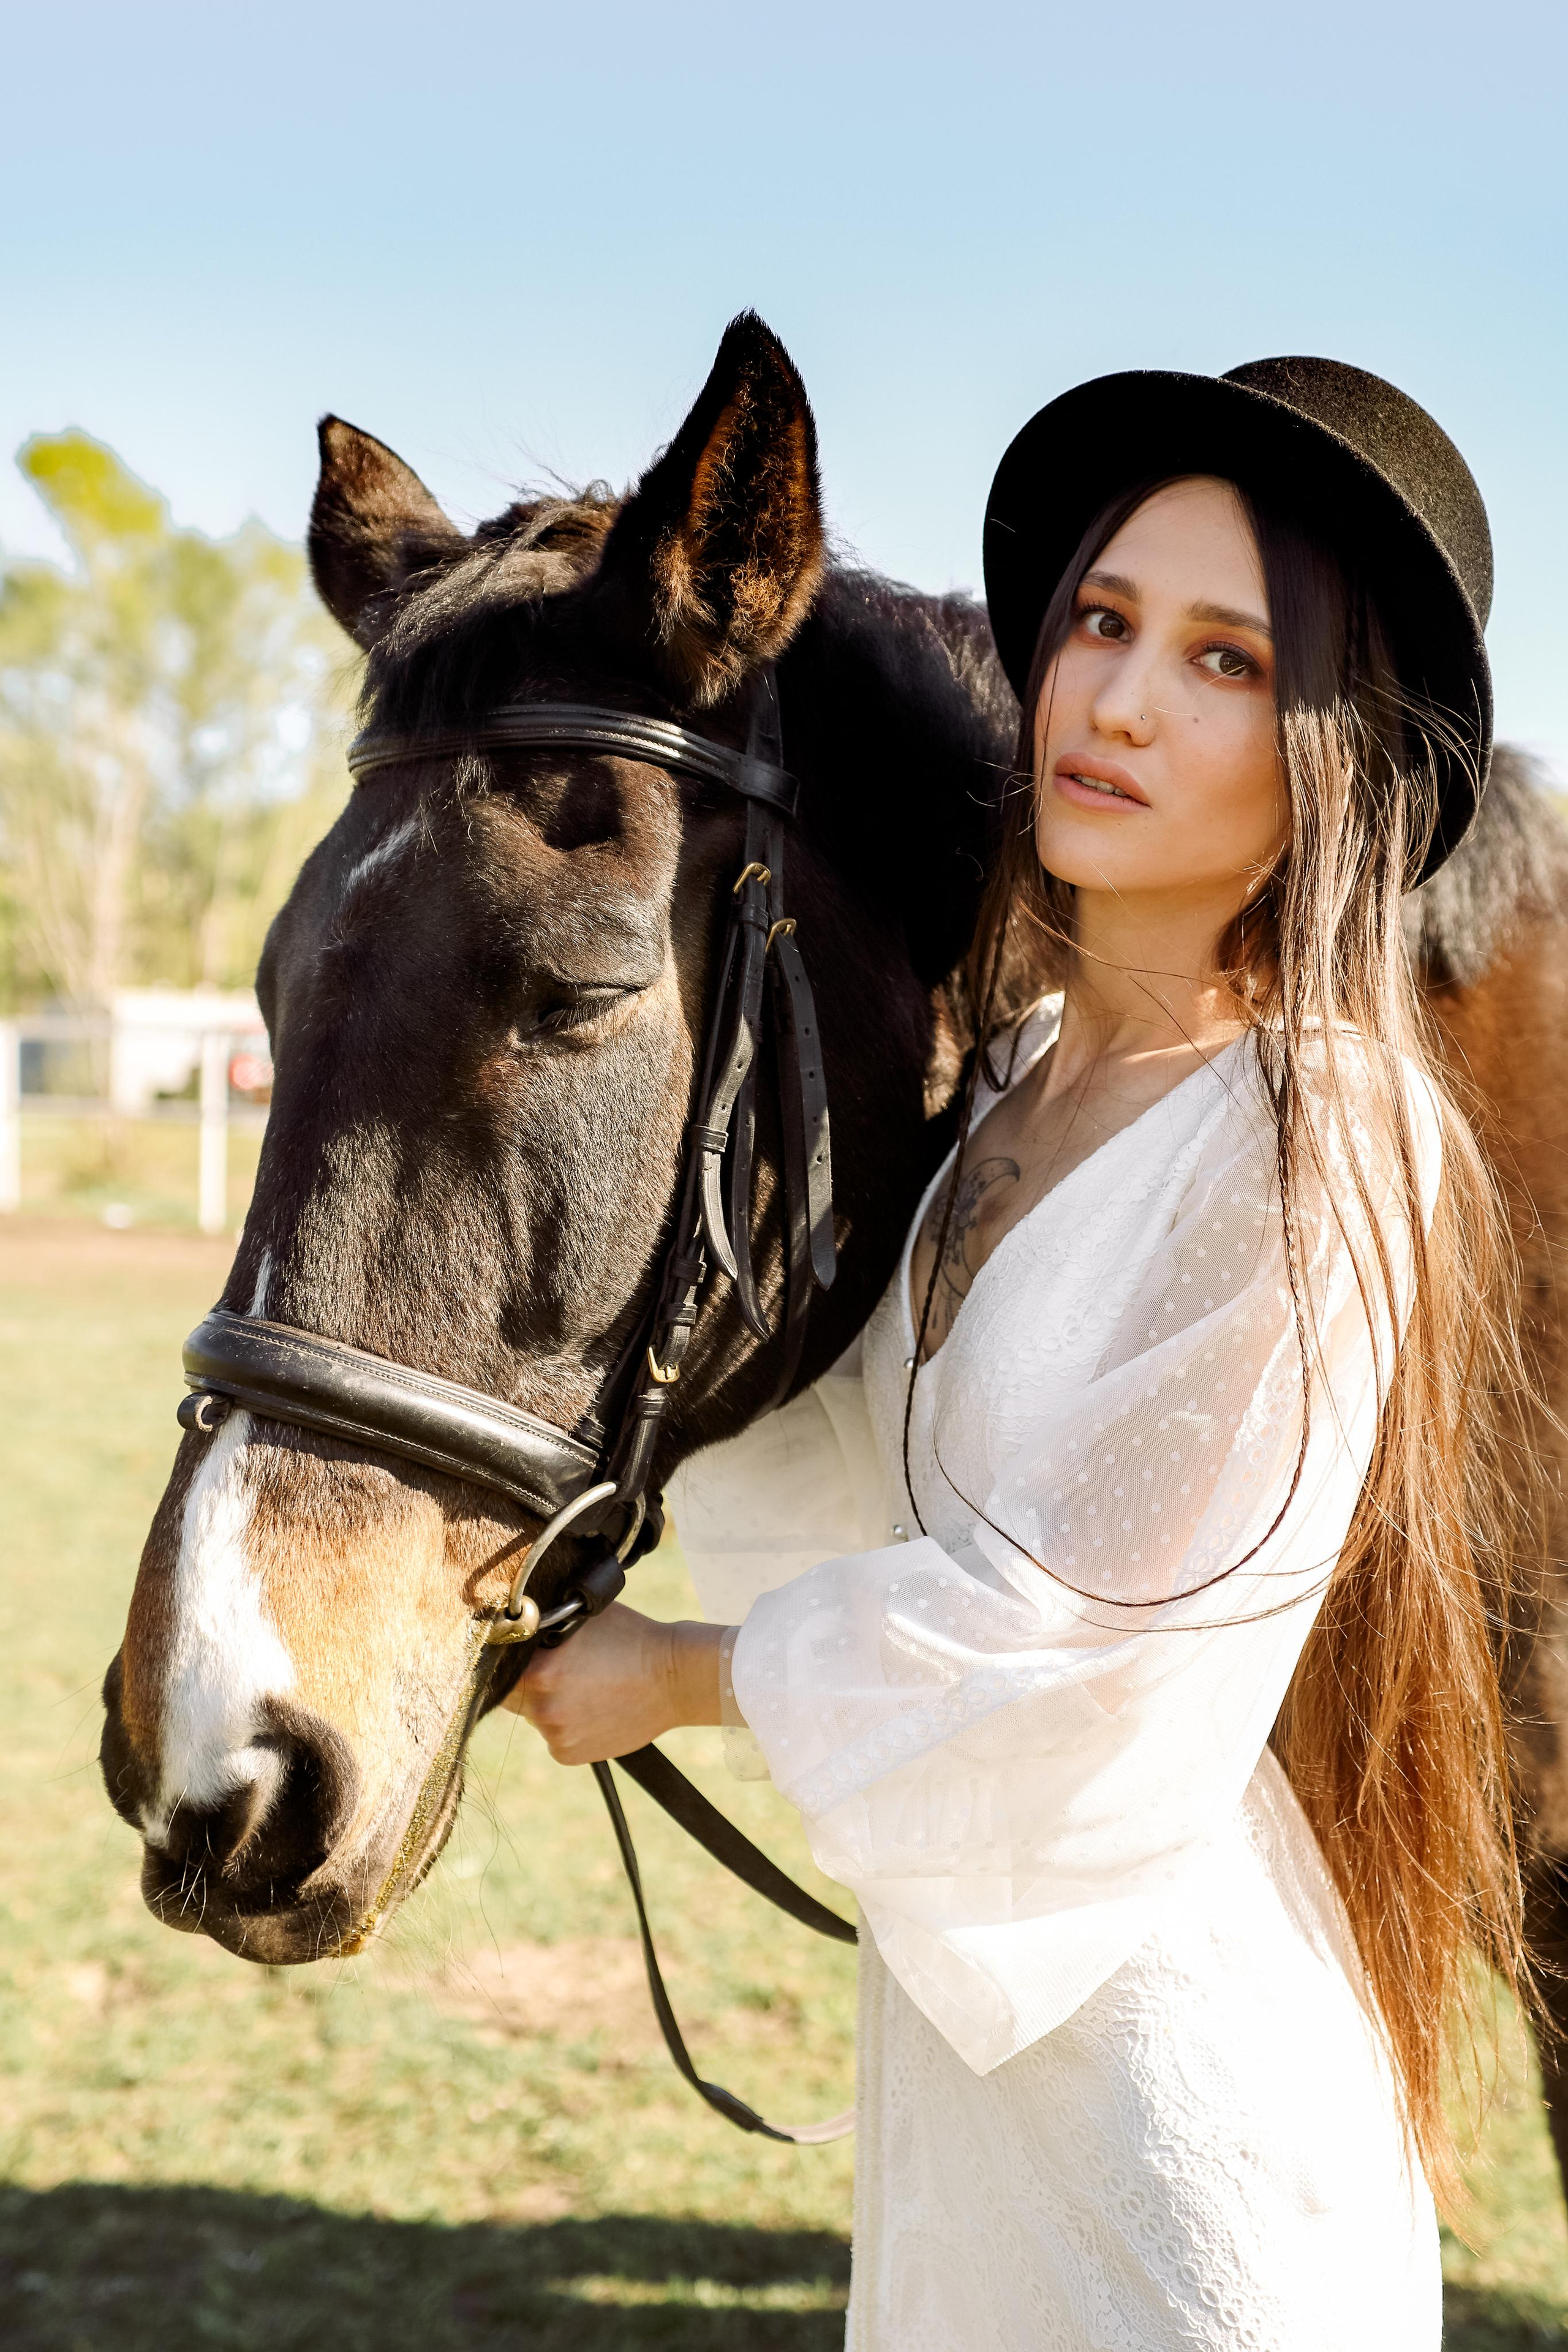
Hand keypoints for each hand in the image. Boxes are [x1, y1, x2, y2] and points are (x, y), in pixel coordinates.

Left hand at [504, 1603, 726, 1765]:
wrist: (674, 1678)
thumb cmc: (630, 1638)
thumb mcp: (580, 1618)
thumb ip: (540, 1627)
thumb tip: (510, 1626)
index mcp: (539, 1672)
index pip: (498, 1667)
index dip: (508, 1658)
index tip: (522, 1653)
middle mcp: (542, 1709)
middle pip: (512, 1695)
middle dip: (526, 1682)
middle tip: (557, 1668)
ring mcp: (556, 1735)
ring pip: (534, 1716)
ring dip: (548, 1704)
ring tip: (584, 1686)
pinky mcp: (569, 1754)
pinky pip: (554, 1736)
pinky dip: (566, 1725)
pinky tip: (593, 1707)